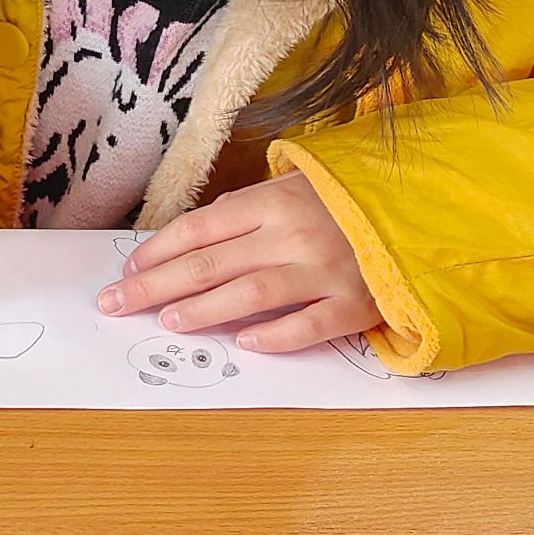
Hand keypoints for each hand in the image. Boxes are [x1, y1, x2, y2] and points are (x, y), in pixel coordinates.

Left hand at [98, 171, 380, 351]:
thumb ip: (240, 215)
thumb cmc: (338, 206)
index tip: (127, 272)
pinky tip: (244, 343)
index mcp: (269, 202)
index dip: (156, 252)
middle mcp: (292, 233)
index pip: (197, 230)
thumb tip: (184, 241)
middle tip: (116, 304)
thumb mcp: (287, 191)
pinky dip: (276, 335)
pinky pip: (310, 325)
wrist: (417, 214)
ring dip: (203, 310)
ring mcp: (325, 269)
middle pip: (210, 263)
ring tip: (167, 322)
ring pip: (251, 293)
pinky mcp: (356, 303)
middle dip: (155, 285)